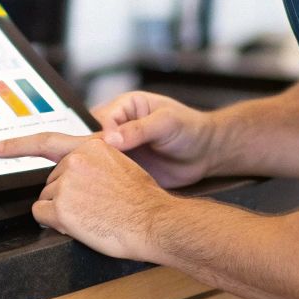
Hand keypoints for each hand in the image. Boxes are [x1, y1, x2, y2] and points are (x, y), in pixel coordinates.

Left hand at [0, 133, 169, 258]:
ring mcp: (66, 186)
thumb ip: (96, 161)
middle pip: (51, 182)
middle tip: (93, 207)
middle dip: (64, 196)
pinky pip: (42, 217)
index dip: (17, 146)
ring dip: (63, 212)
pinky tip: (80, 225)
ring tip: (93, 216)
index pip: (46, 142)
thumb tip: (75, 170)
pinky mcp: (61, 210)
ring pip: (46, 201)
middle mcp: (74, 162)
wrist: (154, 221)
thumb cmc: (144, 199)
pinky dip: (55, 224)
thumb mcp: (122, 164)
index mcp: (90, 147)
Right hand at [89, 90, 216, 188]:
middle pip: (92, 139)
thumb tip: (111, 138)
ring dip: (97, 169)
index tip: (104, 149)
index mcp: (124, 107)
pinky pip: (110, 175)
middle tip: (94, 166)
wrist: (207, 153)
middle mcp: (118, 127)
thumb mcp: (166, 122)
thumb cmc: (190, 128)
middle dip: (91, 153)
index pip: (100, 119)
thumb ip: (139, 128)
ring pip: (98, 158)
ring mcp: (120, 150)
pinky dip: (107, 182)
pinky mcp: (125, 168)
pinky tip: (108, 190)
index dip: (99, 135)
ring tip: (100, 180)